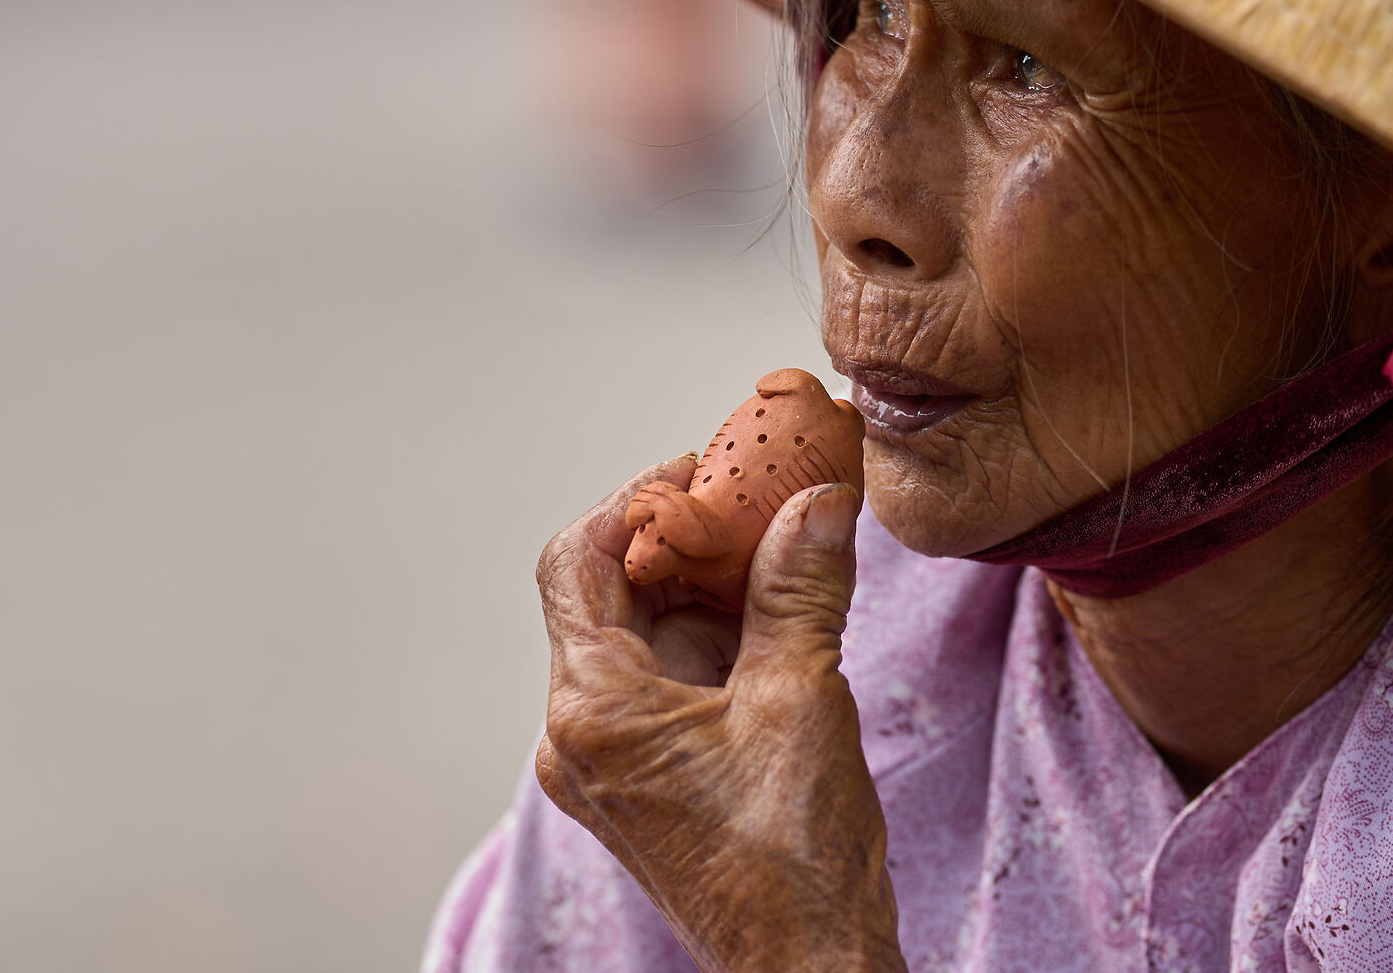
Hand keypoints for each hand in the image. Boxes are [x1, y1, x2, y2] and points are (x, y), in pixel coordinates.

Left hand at [534, 460, 902, 971]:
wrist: (807, 967)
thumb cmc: (793, 861)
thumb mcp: (802, 694)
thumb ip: (799, 586)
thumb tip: (817, 499)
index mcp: (593, 710)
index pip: (576, 560)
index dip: (639, 500)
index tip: (710, 469)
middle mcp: (581, 736)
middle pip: (612, 593)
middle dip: (688, 539)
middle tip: (762, 497)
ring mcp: (614, 762)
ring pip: (647, 635)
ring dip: (710, 586)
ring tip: (786, 547)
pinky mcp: (652, 781)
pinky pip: (672, 680)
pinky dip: (720, 636)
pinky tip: (783, 614)